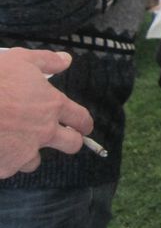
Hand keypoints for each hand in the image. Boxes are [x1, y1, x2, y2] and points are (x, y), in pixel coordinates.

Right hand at [0, 48, 93, 178]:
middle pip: (71, 144)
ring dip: (28, 153)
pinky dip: (3, 161)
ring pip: (35, 161)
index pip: (80, 118)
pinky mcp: (6, 166)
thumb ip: (47, 60)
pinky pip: (9, 168)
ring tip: (14, 143)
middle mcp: (44, 131)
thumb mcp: (22, 59)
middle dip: (71, 142)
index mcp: (53, 106)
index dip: (85, 123)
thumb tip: (66, 60)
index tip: (85, 127)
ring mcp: (25, 151)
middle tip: (63, 139)